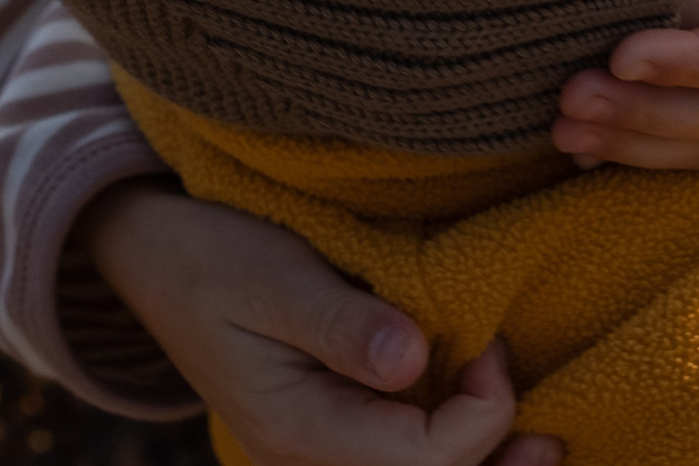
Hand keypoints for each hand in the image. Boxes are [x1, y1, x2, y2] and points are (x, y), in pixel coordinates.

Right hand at [78, 180, 559, 465]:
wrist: (151, 253)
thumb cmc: (211, 253)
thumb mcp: (274, 276)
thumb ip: (343, 323)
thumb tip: (415, 361)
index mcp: (297, 428)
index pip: (421, 461)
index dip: (479, 414)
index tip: (492, 343)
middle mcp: (308, 455)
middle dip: (491, 462)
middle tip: (547, 437)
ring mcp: (316, 444)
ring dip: (476, 464)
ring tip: (538, 450)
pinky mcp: (328, 422)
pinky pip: (396, 452)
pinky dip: (448, 445)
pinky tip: (484, 420)